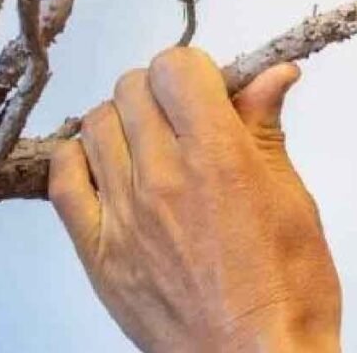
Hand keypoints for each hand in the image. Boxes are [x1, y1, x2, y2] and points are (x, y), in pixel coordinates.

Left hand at [49, 48, 340, 352]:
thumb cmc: (290, 289)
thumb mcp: (294, 200)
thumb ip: (267, 130)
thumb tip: (274, 74)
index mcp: (219, 157)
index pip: (177, 66)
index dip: (196, 69)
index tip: (211, 89)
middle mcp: (164, 177)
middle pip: (133, 87)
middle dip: (163, 90)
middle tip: (187, 118)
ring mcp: (124, 216)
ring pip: (96, 123)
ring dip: (125, 120)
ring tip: (151, 144)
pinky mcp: (98, 252)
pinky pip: (63, 180)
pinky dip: (80, 158)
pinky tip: (109, 166)